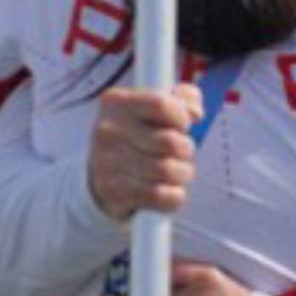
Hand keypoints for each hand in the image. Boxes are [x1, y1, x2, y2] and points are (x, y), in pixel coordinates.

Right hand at [88, 84, 201, 220]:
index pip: (161, 104)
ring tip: (178, 170)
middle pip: (169, 141)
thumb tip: (195, 112)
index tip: (181, 124)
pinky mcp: (114, 192)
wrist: (100, 174)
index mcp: (117, 103)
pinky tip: (170, 188)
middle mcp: (108, 131)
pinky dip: (174, 195)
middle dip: (186, 149)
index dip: (181, 117)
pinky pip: (161, 196)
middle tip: (182, 151)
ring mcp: (108, 163)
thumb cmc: (136, 135)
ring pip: (167, 170)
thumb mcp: (152, 109)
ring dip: (183, 173)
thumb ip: (182, 98)